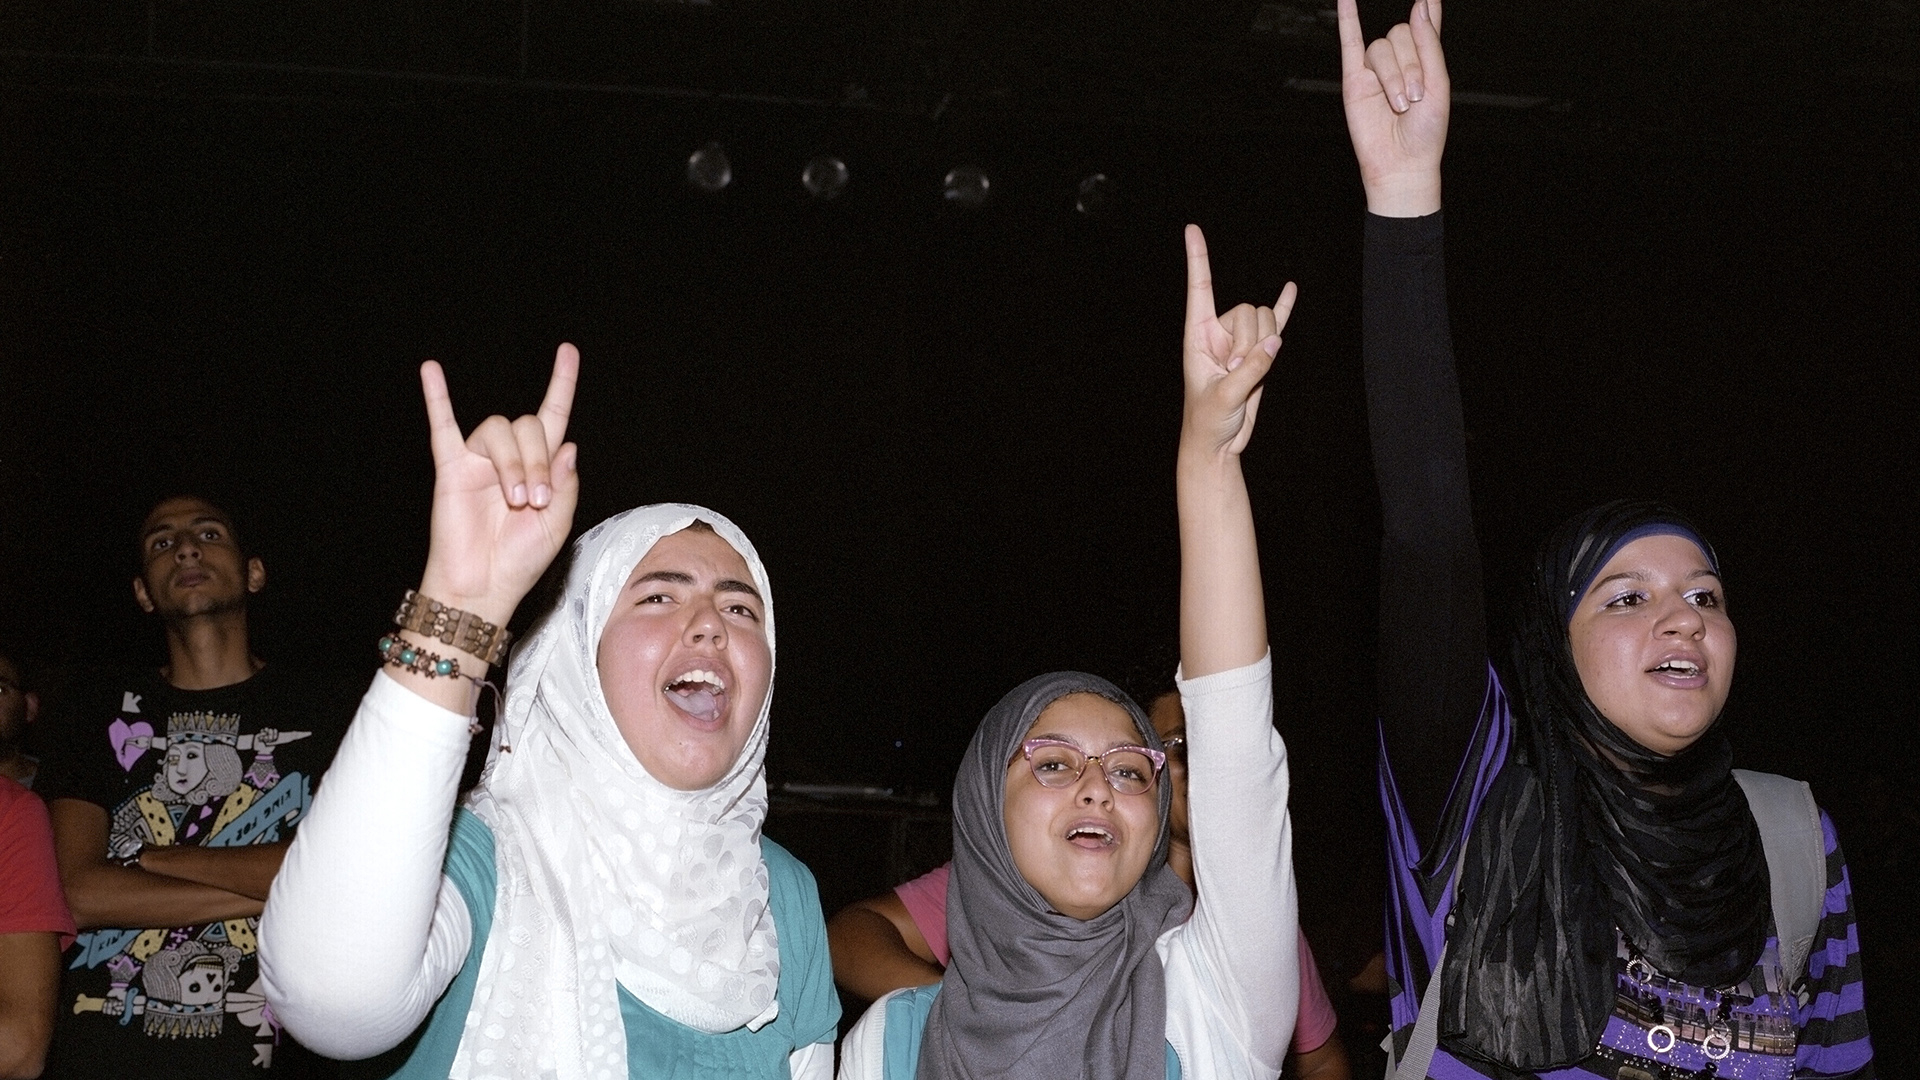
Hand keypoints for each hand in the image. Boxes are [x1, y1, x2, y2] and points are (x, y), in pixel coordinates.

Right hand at [417, 345, 580, 625]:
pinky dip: (436, 397)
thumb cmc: (520, 561)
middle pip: (529, 425)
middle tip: (536, 501)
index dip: (561, 384)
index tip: (568, 351)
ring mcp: (479, 460)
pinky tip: (430, 370)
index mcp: (540, 467)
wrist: (483, 587)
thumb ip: (566, 483)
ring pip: (499, 430)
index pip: (553, 416)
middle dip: (539, 460)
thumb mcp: (559, 524)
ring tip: (516, 500)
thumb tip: (568, 442)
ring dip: (514, 462)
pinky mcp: (451, 468)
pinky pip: (442, 425)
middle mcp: (509, 457)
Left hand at [1181, 225, 1296, 457]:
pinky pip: (1276, 324)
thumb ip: (1250, 368)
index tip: (1192, 229)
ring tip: (1245, 375)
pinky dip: (1285, 308)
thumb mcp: (1225, 395)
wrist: (1219, 443)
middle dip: (1250, 342)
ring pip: (1266, 321)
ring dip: (1264, 348)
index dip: (1197, 260)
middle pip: (1248, 311)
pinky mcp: (1260, 353)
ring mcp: (1240, 341)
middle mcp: (1219, 332)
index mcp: (1198, 335)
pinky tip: (1291, 288)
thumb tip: (1275, 341)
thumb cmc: (1209, 420)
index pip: (1200, 289)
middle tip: (1234, 374)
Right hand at [1339, 0, 1447, 216]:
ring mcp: (1375, 69)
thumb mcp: (1439, 86)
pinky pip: (1348, 42)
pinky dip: (1347, 18)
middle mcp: (1400, 60)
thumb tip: (1419, 8)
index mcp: (1425, 60)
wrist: (1402, 163)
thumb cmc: (1425, 132)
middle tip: (1414, 97)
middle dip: (1411, 66)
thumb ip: (1429, 45)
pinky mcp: (1354, 79)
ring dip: (1393, 76)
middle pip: (1401, 36)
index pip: (1426, 24)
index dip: (1428, 8)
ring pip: (1381, 48)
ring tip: (1399, 104)